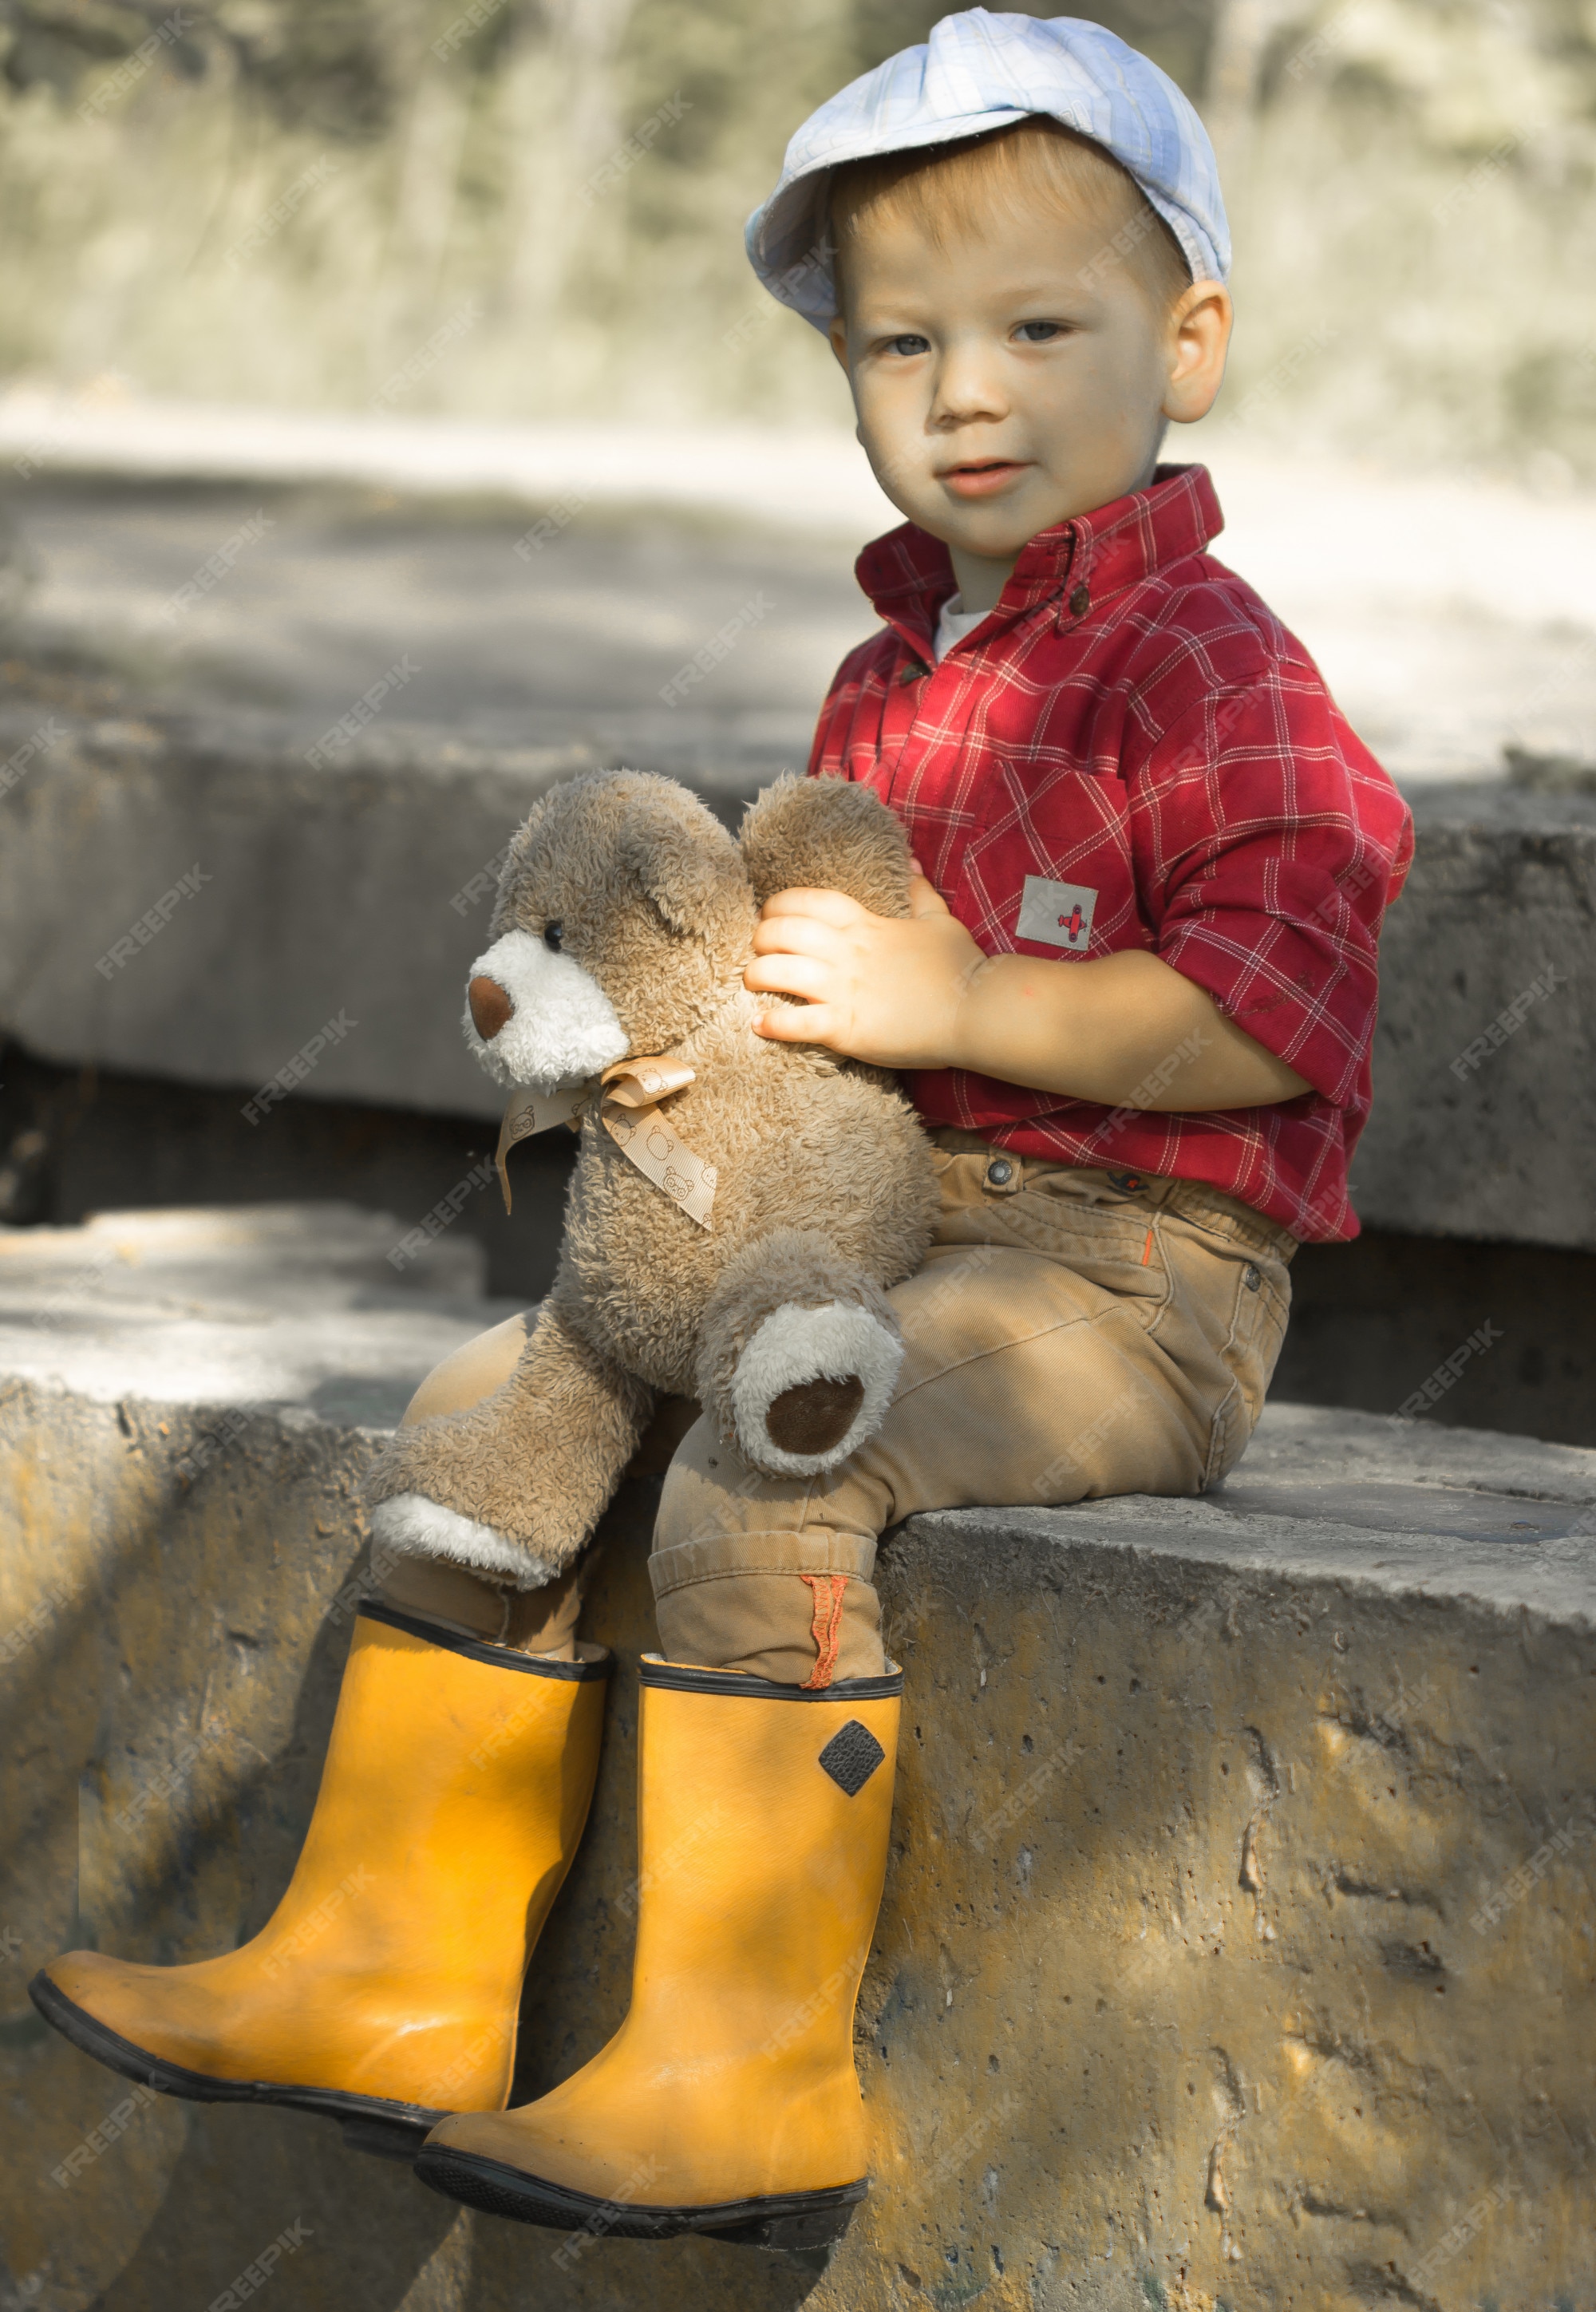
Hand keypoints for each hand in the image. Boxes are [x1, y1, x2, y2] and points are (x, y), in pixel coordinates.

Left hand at [745, 868, 987, 1068]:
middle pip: (781, 932)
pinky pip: (795, 1023)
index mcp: (866, 924)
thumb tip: (911, 863)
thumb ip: (919, 892)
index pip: (807, 901)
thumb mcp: (939, 920)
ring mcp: (844, 990)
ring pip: (777, 973)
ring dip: (755, 976)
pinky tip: (758, 1024)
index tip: (771, 915)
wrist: (977, 1011)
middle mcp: (847, 953)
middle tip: (758, 951)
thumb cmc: (961, 967)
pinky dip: (771, 1024)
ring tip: (752, 983)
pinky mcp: (846, 1029)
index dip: (780, 904)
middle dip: (760, 938)